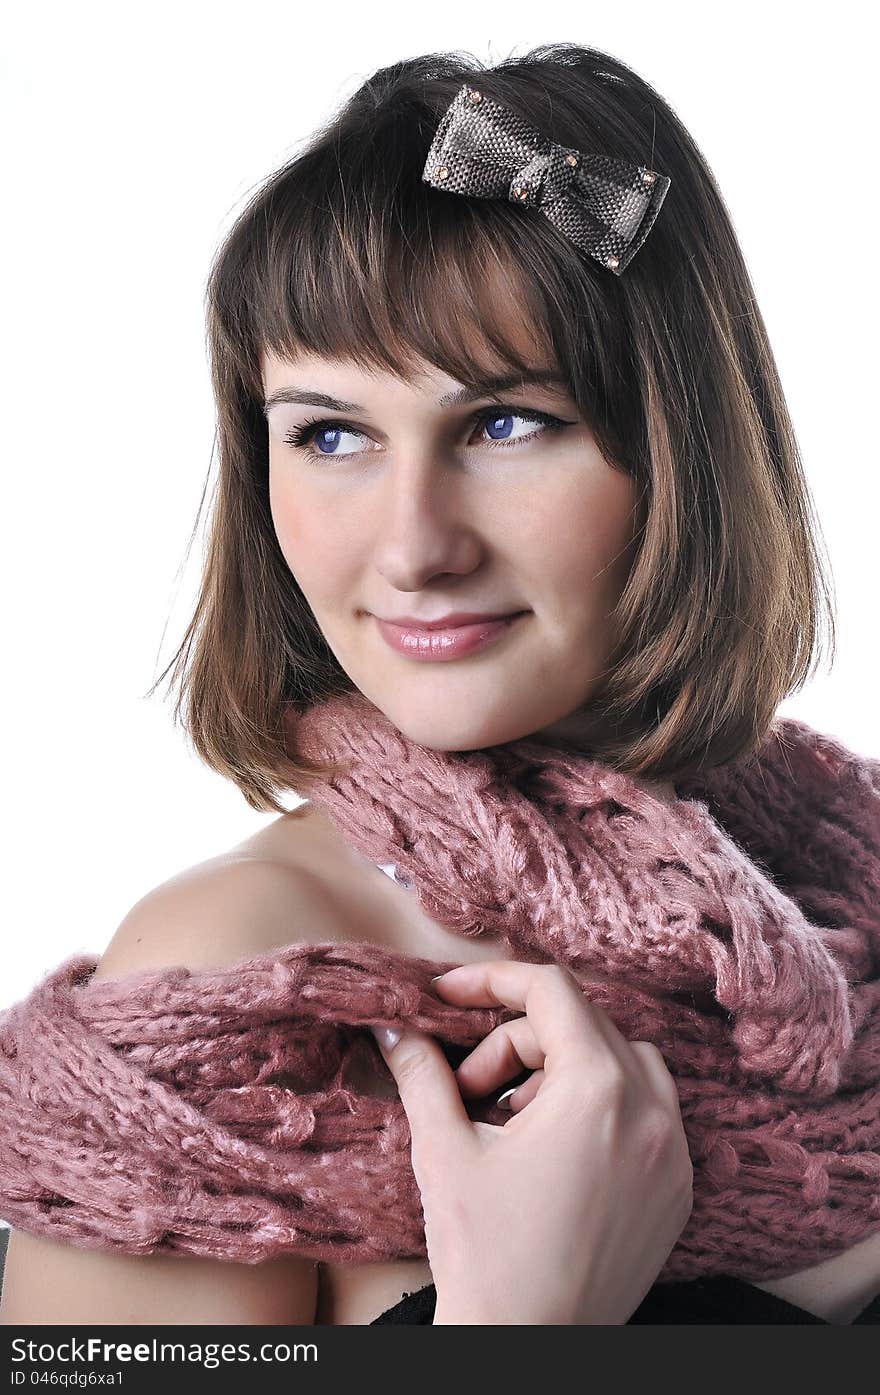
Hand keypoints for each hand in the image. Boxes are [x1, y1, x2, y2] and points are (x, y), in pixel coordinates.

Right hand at [371, 959, 693, 1324]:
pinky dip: (601, 1108)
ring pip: (623, 1061)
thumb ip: (421, 1074)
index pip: (550, 991)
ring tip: (513, 1119)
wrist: (528, 1351)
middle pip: (581, 1024)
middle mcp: (651, 1112)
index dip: (492, 981)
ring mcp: (674, 1154)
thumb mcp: (444, 1153)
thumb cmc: (486, 1258)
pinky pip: (649, 1112)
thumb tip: (390, 1027)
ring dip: (563, 1068)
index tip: (447, 995)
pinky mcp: (678, 1190)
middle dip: (516, 1039)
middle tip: (468, 1087)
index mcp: (598, 1091)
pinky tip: (552, 1150)